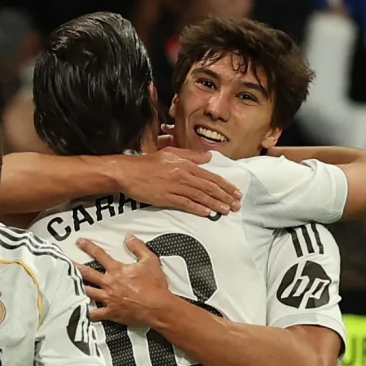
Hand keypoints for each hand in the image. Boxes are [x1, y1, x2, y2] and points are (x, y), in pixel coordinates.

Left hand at [76, 235, 174, 326]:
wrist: (158, 307)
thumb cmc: (154, 285)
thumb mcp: (150, 261)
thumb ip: (138, 247)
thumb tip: (129, 237)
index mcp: (117, 270)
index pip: (99, 255)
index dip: (88, 247)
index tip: (79, 242)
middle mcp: (109, 283)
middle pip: (87, 273)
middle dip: (75, 267)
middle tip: (66, 263)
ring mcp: (108, 298)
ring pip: (87, 291)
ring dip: (77, 287)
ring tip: (67, 284)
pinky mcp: (111, 312)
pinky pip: (95, 314)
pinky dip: (87, 313)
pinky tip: (80, 312)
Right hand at [114, 147, 241, 216]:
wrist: (128, 172)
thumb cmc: (148, 162)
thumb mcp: (171, 152)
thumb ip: (191, 155)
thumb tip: (208, 157)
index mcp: (185, 164)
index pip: (210, 176)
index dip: (225, 185)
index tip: (236, 192)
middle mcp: (183, 175)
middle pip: (209, 187)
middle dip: (225, 197)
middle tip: (237, 205)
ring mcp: (174, 187)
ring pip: (200, 196)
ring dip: (215, 204)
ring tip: (226, 210)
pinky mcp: (166, 197)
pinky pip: (185, 204)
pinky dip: (197, 208)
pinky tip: (207, 213)